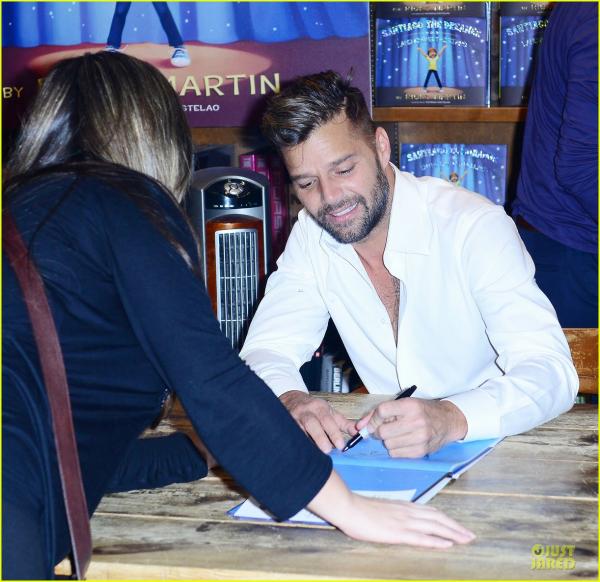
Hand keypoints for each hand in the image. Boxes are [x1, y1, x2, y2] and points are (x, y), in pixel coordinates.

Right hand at [279, 390, 355, 451]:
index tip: (341, 446)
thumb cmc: (314, 409)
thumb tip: (360, 433)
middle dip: (321, 438)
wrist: (291, 399)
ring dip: (308, 442)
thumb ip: (345, 424)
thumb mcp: (331, 413)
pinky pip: (291, 435)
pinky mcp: (285, 424)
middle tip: (328, 450)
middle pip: (313, 424)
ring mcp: (294, 417)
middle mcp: (306, 411)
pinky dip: (297, 443)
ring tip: (316, 453)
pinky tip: (302, 451)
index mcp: (320, 407)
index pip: (328, 420)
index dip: (334, 433)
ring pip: (300, 430)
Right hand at [308, 471, 474, 547]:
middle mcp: (408, 512)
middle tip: (470, 535)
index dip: (446, 519)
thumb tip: (396, 520)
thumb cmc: (358, 509)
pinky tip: (448, 544)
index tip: (457, 525)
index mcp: (403, 506)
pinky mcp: (398, 532)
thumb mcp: (380, 509)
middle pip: (438, 518)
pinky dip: (437, 541)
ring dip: (453, 533)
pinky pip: (422, 537)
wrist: (348, 506)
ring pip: (435, 526)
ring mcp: (404, 521)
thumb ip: (391, 514)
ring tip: (466, 539)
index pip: (430, 511)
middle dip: (456, 527)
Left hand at [356, 398, 467, 457]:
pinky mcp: (421, 451)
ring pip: (388, 445)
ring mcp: (420, 438)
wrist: (448, 421)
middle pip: (382, 432)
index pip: (382, 411)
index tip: (374, 422)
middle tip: (384, 429)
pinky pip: (395, 454)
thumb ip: (378, 413)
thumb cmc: (422, 410)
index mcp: (410, 405)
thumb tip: (359, 427)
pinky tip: (403, 442)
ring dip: (388, 441)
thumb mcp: (403, 404)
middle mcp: (416, 421)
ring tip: (397, 434)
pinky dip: (395, 449)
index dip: (373, 418)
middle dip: (379, 432)